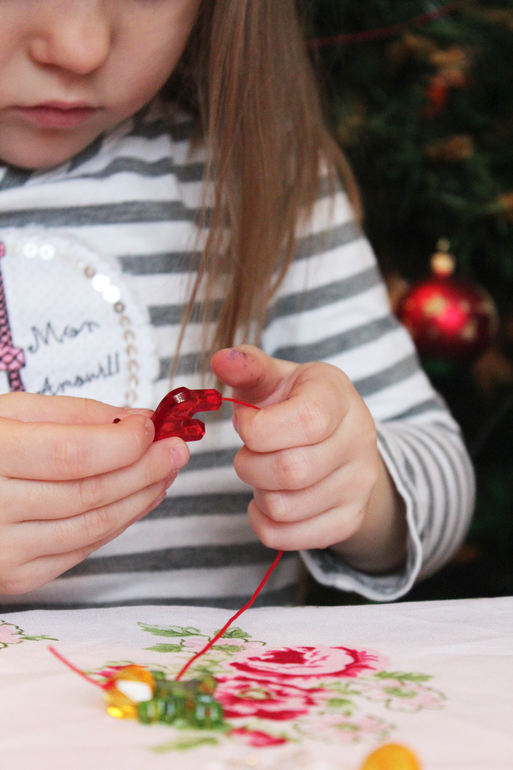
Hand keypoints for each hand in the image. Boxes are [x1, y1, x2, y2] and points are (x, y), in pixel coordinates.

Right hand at [0, 393, 188, 594]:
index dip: (123, 443)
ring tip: (165, 471)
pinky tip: (141, 498)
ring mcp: (5, 551)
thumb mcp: (13, 413)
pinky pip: (84, 548)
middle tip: (177, 449)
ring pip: (95, 525)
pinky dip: (121, 521)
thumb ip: (77, 413)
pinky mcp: (19, 576)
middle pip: (91, 492)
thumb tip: (139, 420)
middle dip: (146, 468)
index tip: (153, 427)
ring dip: (142, 496)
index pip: (72, 453)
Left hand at [211, 346, 405, 572]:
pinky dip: (264, 522)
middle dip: (249, 464)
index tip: (246, 423)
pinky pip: (289, 538)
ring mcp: (359, 484)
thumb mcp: (276, 378)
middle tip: (247, 453)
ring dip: (258, 493)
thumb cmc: (296, 404)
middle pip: (292, 470)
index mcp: (338, 396)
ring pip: (286, 508)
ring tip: (263, 474)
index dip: (260, 429)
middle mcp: (359, 440)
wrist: (341, 440)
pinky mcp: (349, 520)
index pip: (306, 421)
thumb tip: (221, 359)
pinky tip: (267, 500)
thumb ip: (248, 367)